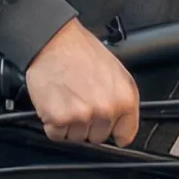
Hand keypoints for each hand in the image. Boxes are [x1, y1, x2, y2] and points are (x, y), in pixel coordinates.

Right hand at [26, 18, 140, 145]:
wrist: (54, 40)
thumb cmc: (82, 52)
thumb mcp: (117, 73)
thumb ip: (122, 101)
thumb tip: (122, 124)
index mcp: (124, 100)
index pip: (125, 135)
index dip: (114, 131)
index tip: (107, 127)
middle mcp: (105, 110)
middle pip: (98, 138)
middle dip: (89, 125)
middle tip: (80, 102)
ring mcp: (82, 116)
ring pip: (77, 138)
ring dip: (70, 125)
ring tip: (67, 100)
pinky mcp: (59, 118)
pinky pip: (57, 135)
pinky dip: (53, 124)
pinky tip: (55, 105)